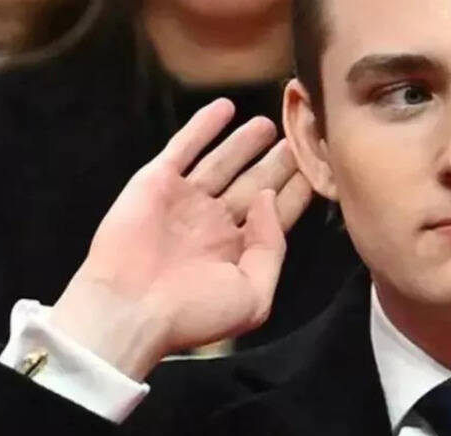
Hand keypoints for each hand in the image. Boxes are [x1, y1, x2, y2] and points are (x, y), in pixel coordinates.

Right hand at [49, 99, 312, 378]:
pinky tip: (225, 107)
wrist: (131, 309)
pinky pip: (184, 147)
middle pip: (255, 184)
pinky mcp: (158, 182)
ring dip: (245, 142)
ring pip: (224, 162)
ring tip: (270, 123)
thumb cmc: (194, 313)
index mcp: (239, 253)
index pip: (277, 215)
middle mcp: (215, 224)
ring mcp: (186, 201)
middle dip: (277, 163)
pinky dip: (204, 126)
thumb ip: (273, 248)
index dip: (296, 191)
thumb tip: (271, 199)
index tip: (320, 167)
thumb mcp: (254, 295)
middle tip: (302, 135)